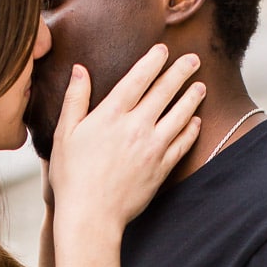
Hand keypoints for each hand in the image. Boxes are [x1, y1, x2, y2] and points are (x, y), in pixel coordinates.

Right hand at [49, 45, 203, 233]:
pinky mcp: (161, 168)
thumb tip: (80, 70)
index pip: (138, 78)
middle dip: (181, 72)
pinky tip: (195, 122)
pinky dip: (191, 130)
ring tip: (201, 86)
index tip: (163, 49)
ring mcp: (152, 148)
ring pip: (180, 115)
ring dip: (192, 98)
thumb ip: (75, 99)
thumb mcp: (65, 134)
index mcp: (111, 115)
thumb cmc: (72, 177)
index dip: (152, 61)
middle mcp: (136, 127)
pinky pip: (182, 143)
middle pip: (165, 91)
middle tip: (194, 59)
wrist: (91, 216)